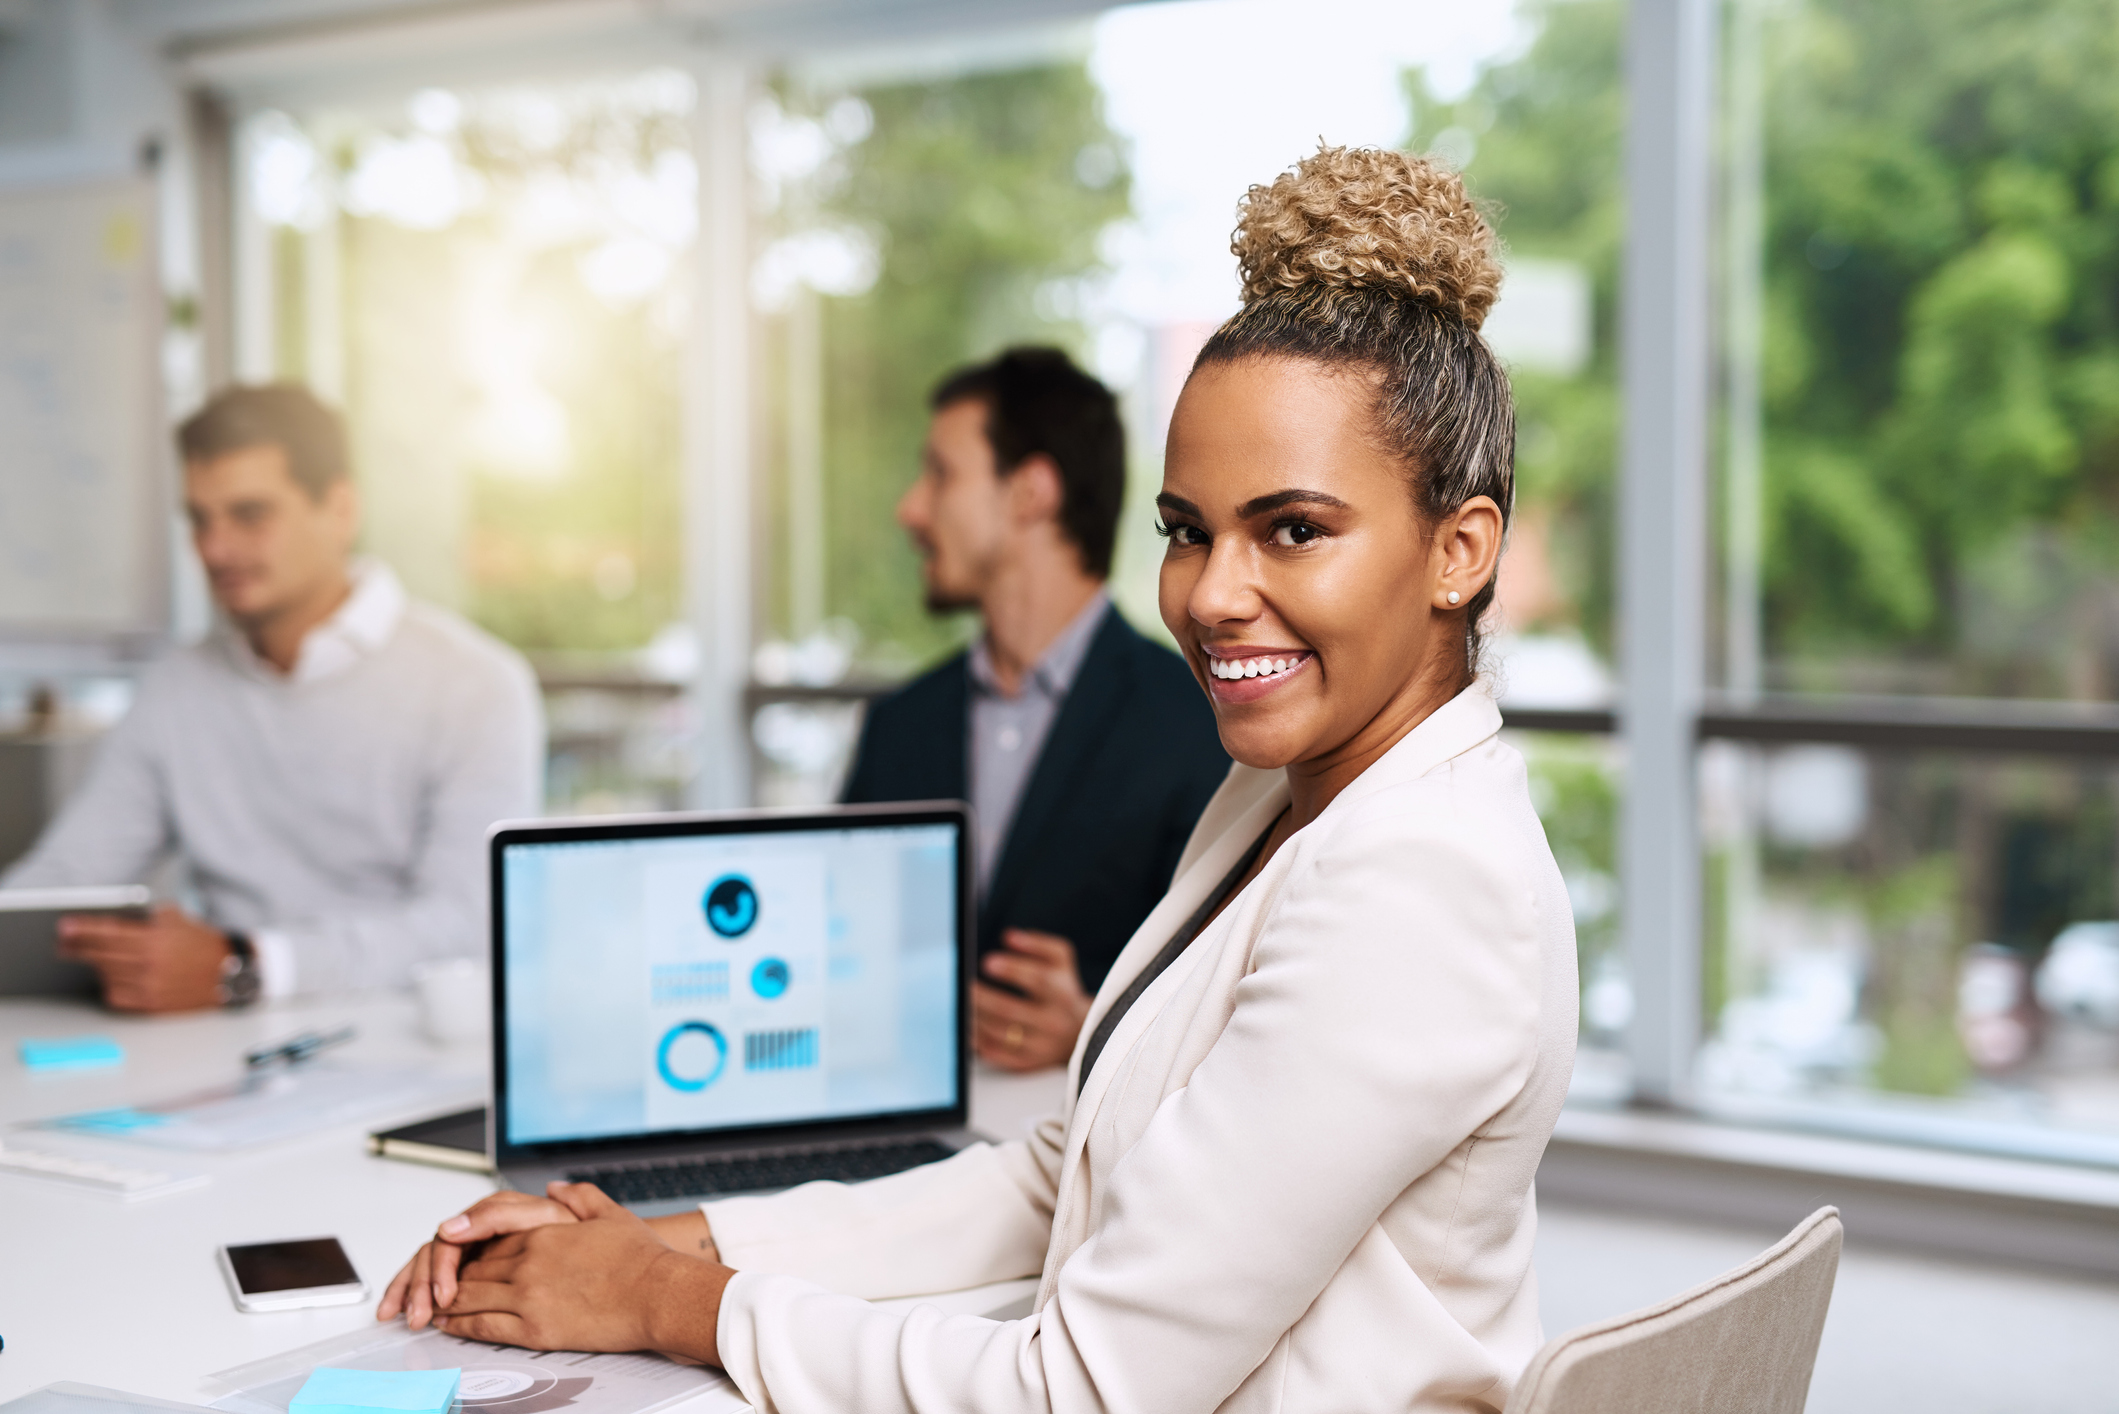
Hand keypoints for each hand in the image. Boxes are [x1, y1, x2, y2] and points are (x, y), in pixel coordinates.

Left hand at [58, 904, 229, 1011]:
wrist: (229, 974)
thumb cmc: (204, 945)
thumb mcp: (178, 919)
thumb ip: (148, 917)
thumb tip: (117, 919)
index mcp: (156, 940)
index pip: (108, 933)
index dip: (83, 930)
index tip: (66, 927)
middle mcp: (149, 964)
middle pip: (100, 956)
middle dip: (78, 948)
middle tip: (64, 943)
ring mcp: (149, 987)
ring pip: (106, 976)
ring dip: (95, 966)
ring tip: (92, 958)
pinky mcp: (152, 1005)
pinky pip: (117, 996)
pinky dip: (109, 986)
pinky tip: (111, 977)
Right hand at [378, 1187, 579, 1329]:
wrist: (619, 1262)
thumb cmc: (587, 1240)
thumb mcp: (550, 1218)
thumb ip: (502, 1214)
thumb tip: (452, 1224)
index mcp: (499, 1214)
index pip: (453, 1235)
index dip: (443, 1267)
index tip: (445, 1295)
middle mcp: (483, 1229)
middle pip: (435, 1252)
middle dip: (420, 1285)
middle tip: (420, 1314)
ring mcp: (476, 1248)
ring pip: (427, 1265)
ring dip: (410, 1290)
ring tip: (405, 1317)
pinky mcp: (474, 1268)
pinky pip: (434, 1278)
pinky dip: (414, 1293)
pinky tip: (402, 1310)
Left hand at [436, 1182, 729, 1361]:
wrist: (658, 1294)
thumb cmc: (641, 1259)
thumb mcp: (609, 1212)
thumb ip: (577, 1196)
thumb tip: (553, 1187)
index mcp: (543, 1232)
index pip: (488, 1237)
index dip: (468, 1248)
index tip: (457, 1255)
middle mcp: (529, 1261)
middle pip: (472, 1267)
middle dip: (449, 1277)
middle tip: (434, 1286)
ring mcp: (528, 1296)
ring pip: (468, 1296)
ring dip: (446, 1301)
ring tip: (432, 1307)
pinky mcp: (534, 1329)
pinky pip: (482, 1326)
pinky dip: (458, 1325)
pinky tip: (449, 1325)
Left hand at [974, 929, 1091, 1071]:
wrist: (1081, 1032)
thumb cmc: (1063, 989)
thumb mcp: (1061, 960)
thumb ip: (1038, 943)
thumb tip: (1009, 936)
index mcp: (1062, 994)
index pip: (1038, 980)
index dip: (1012, 970)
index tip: (987, 961)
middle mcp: (1053, 1023)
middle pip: (1011, 1010)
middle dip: (983, 997)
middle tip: (963, 986)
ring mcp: (1040, 1047)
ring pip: (999, 1033)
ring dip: (974, 1018)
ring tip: (959, 1004)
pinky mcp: (1026, 1064)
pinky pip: (995, 1054)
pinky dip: (976, 1041)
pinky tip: (964, 1026)